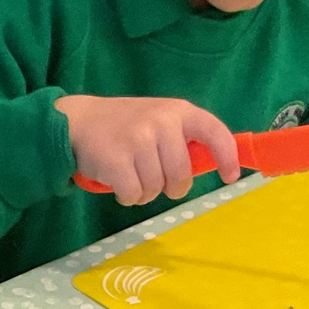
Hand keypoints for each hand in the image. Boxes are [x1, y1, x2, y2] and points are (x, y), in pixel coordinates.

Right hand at [56, 94, 240, 206]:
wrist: (78, 121)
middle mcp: (161, 123)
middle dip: (171, 188)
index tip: (230, 177)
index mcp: (179, 111)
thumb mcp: (159, 120)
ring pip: (155, 189)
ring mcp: (138, 140)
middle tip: (157, 181)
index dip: (227, 156)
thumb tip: (212, 166)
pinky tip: (118, 182)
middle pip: (181, 176)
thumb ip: (183, 139)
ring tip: (132, 177)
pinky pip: (134, 195)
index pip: (214, 132)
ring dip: (145, 193)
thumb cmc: (125, 126)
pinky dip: (127, 197)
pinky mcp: (116, 161)